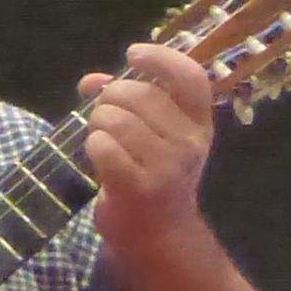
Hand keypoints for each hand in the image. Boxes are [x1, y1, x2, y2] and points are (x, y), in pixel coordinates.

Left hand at [80, 41, 220, 253]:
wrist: (160, 236)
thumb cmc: (154, 178)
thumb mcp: (154, 138)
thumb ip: (127, 103)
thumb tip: (91, 81)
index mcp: (199, 124)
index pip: (191, 77)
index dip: (161, 58)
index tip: (133, 54)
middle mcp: (189, 142)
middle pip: (137, 94)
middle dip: (108, 98)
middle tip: (104, 116)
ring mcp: (167, 166)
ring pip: (114, 118)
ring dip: (97, 124)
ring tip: (102, 139)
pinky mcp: (140, 186)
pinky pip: (103, 145)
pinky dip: (93, 147)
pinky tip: (100, 158)